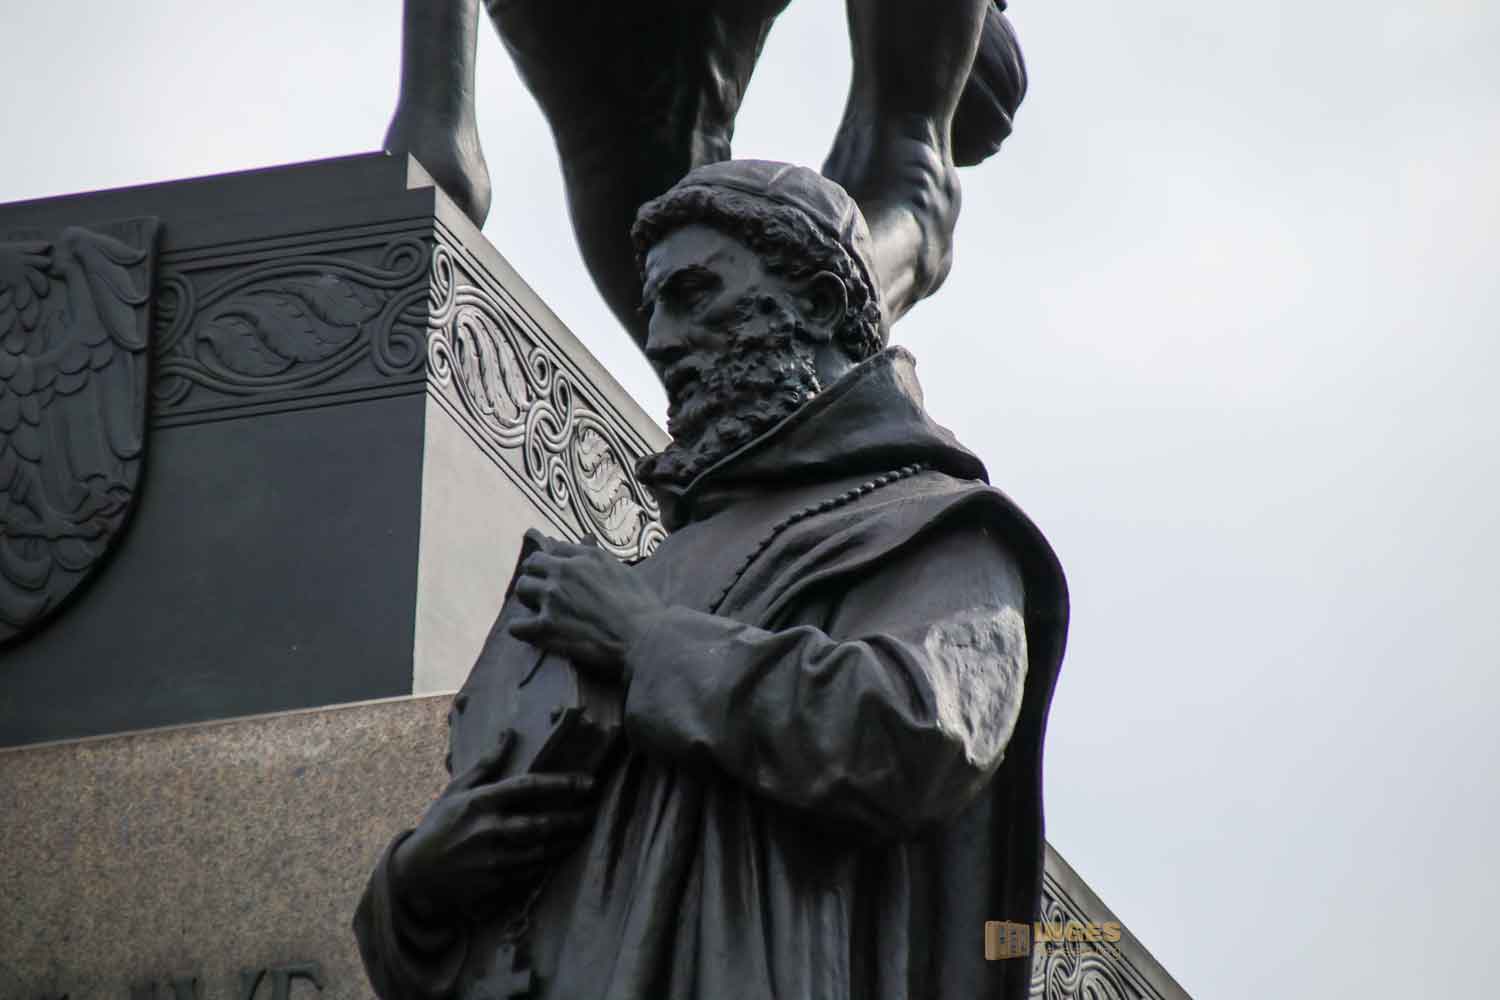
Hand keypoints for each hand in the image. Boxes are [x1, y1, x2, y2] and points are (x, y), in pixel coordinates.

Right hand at [390, 730, 595, 920]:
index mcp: (480, 802)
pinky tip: (560, 853)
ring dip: (566, 841)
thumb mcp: (456, 791)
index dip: (562, 784)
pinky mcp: (496, 883)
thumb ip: (486, 764)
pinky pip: (532, 871)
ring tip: (583, 831)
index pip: (529, 787)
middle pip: (542, 823)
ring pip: (542, 850)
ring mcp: (493, 860)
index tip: (588, 783)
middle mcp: (489, 830)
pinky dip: (549, 861)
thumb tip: (509, 734)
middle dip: (573, 818)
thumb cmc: (437, 827)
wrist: (415, 877)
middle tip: (593, 811)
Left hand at [509, 529, 667, 681]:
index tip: (558, 575)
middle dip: (538, 578)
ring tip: (541, 613)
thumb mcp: (624, 571)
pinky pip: (516, 626)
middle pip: (533, 565)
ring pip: (522, 589)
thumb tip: (587, 543)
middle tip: (546, 594)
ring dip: (529, 601)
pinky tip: (533, 634)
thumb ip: (601, 559)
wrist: (646, 638)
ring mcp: (553, 598)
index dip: (557, 564)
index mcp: (587, 556)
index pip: (557, 549)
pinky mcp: (546, 627)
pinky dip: (523, 630)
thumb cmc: (644, 608)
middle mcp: (566, 572)